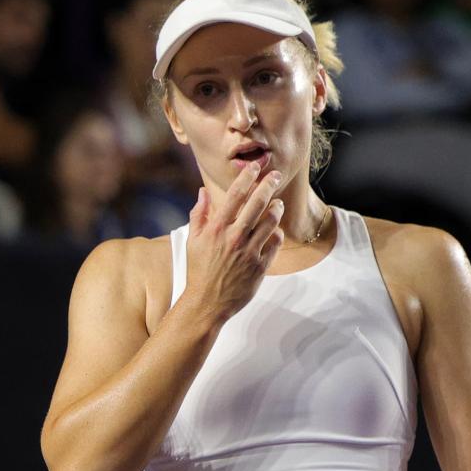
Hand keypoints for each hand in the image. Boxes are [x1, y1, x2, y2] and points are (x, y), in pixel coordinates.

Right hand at [182, 159, 283, 323]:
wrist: (207, 303)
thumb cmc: (198, 270)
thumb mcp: (192, 240)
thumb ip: (199, 214)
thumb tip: (203, 191)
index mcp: (216, 229)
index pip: (235, 195)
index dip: (247, 177)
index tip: (255, 167)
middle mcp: (234, 237)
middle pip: (257, 203)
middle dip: (268, 185)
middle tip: (276, 175)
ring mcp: (249, 252)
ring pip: (271, 222)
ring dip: (276, 208)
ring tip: (277, 203)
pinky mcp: (260, 267)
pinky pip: (275, 243)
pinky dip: (278, 234)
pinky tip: (276, 230)